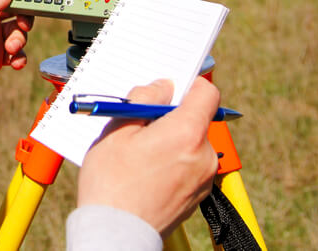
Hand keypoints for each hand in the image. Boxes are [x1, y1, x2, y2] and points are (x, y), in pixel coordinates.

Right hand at [77, 77, 220, 237]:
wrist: (115, 234)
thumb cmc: (111, 184)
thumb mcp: (118, 129)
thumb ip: (144, 99)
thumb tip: (162, 86)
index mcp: (187, 133)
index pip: (206, 92)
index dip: (189, 84)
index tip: (173, 86)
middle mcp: (204, 155)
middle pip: (196, 119)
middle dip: (171, 116)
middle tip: (141, 124)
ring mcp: (204, 179)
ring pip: (192, 143)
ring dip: (172, 140)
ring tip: (139, 154)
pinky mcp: (198, 196)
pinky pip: (190, 166)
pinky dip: (174, 162)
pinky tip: (147, 172)